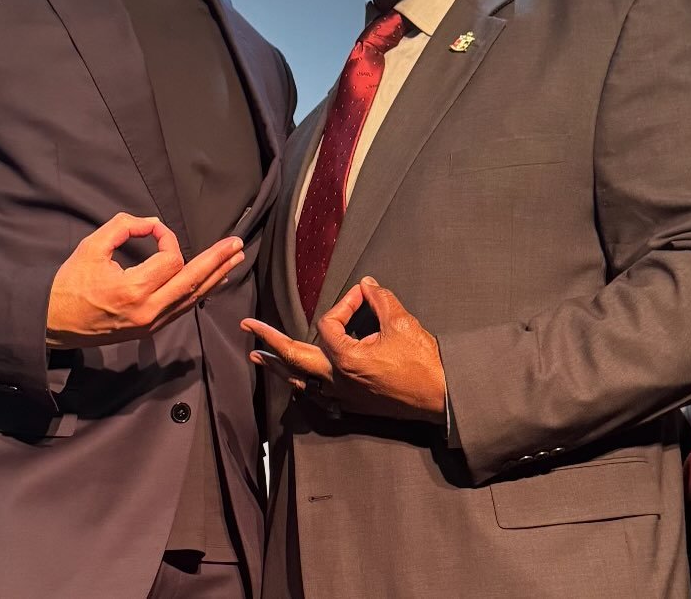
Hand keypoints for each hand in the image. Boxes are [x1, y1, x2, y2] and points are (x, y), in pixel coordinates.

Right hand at [47, 213, 243, 347]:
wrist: (50, 322)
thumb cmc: (69, 282)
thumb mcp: (92, 246)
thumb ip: (125, 226)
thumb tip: (155, 224)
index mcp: (133, 290)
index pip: (170, 260)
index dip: (168, 239)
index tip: (154, 230)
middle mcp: (147, 311)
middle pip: (192, 282)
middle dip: (217, 261)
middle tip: (236, 244)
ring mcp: (150, 324)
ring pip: (191, 299)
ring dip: (215, 277)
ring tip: (234, 260)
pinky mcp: (148, 330)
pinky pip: (181, 310)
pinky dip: (199, 293)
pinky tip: (213, 282)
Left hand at [241, 277, 445, 423]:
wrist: (441, 398)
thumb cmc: (423, 361)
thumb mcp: (401, 323)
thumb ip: (380, 300)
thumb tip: (367, 284)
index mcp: (346, 359)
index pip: (329, 324)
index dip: (344, 304)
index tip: (363, 296)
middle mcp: (337, 380)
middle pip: (294, 358)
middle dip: (270, 340)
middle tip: (248, 328)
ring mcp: (342, 396)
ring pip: (300, 381)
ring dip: (279, 366)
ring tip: (258, 357)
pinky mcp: (352, 406)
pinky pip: (316, 394)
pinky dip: (301, 383)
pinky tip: (295, 379)